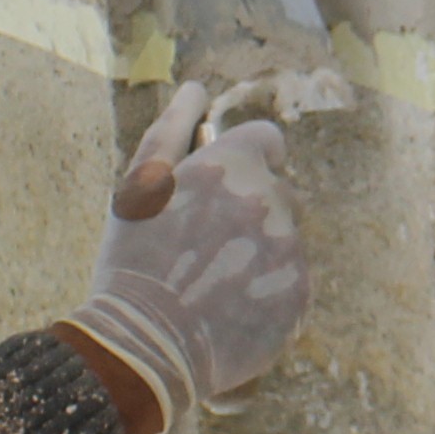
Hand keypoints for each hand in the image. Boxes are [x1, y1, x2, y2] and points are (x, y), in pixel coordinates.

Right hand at [56, 82, 308, 433]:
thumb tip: (197, 88)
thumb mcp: (140, 187)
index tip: (222, 189)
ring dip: (258, 254)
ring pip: (285, 240)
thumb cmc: (133, 260)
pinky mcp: (301, 295)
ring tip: (211, 286)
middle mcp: (273, 199)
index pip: (267, 141)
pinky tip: (228, 313)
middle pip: (280, 193)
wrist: (144, 346)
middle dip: (252, 212)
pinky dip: (267, 294)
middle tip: (203, 248)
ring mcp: (291, 249)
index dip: (246, 162)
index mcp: (235, 165)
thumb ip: (173, 130)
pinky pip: (291, 283)